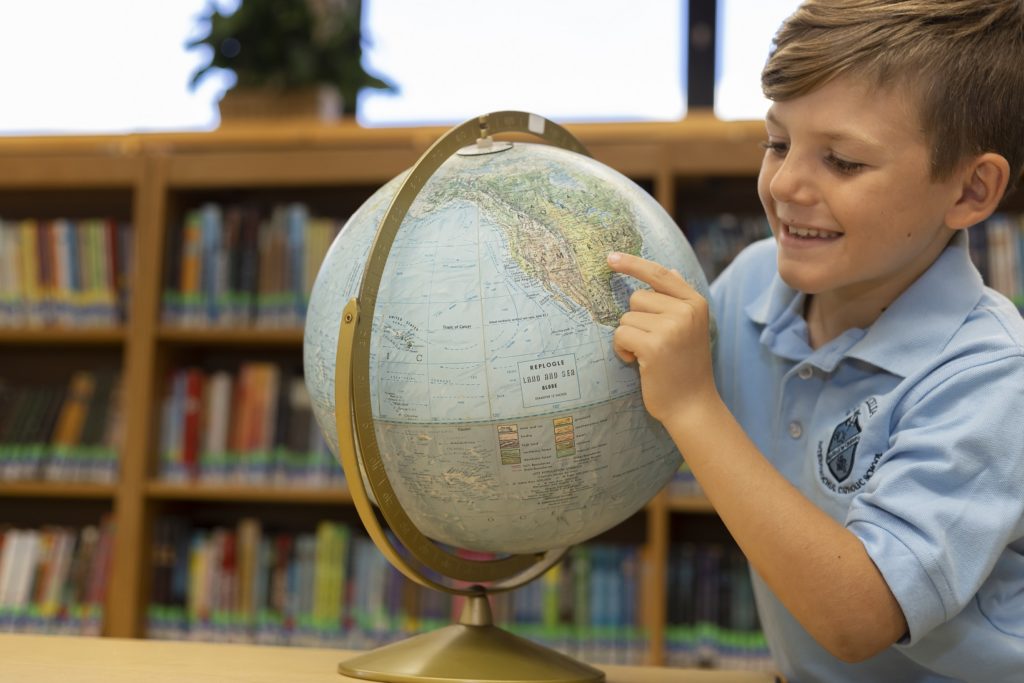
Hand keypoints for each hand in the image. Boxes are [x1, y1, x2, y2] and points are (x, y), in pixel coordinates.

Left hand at [607, 251, 716, 426]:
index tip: (610, 258)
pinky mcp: (654, 345)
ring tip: (648, 356)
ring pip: (626, 317)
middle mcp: (685, 311)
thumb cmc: (684, 367)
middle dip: (635, 320)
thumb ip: (677, 300)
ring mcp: (671, 327)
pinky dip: (623, 350)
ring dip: (629, 337)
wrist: (692, 405)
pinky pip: (621, 335)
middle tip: (652, 343)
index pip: (659, 273)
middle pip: (636, 297)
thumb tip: (669, 270)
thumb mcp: (690, 328)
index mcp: (695, 303)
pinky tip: (639, 363)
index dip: (633, 264)